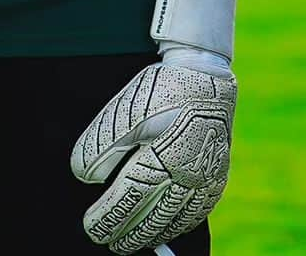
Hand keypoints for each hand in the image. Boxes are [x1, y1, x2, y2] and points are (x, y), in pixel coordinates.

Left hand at [71, 57, 235, 252]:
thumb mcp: (126, 110)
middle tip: (112, 242)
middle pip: (155, 217)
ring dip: (156, 232)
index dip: (108, 218)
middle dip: (130, 233)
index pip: (129, 201)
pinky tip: (172, 225)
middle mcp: (189, 173)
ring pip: (179, 218)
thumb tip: (85, 177)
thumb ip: (102, 145)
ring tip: (137, 240)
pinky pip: (202, 208)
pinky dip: (183, 222)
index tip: (91, 227)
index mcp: (164, 158)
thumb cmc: (162, 88)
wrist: (205, 68)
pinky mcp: (220, 170)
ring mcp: (208, 174)